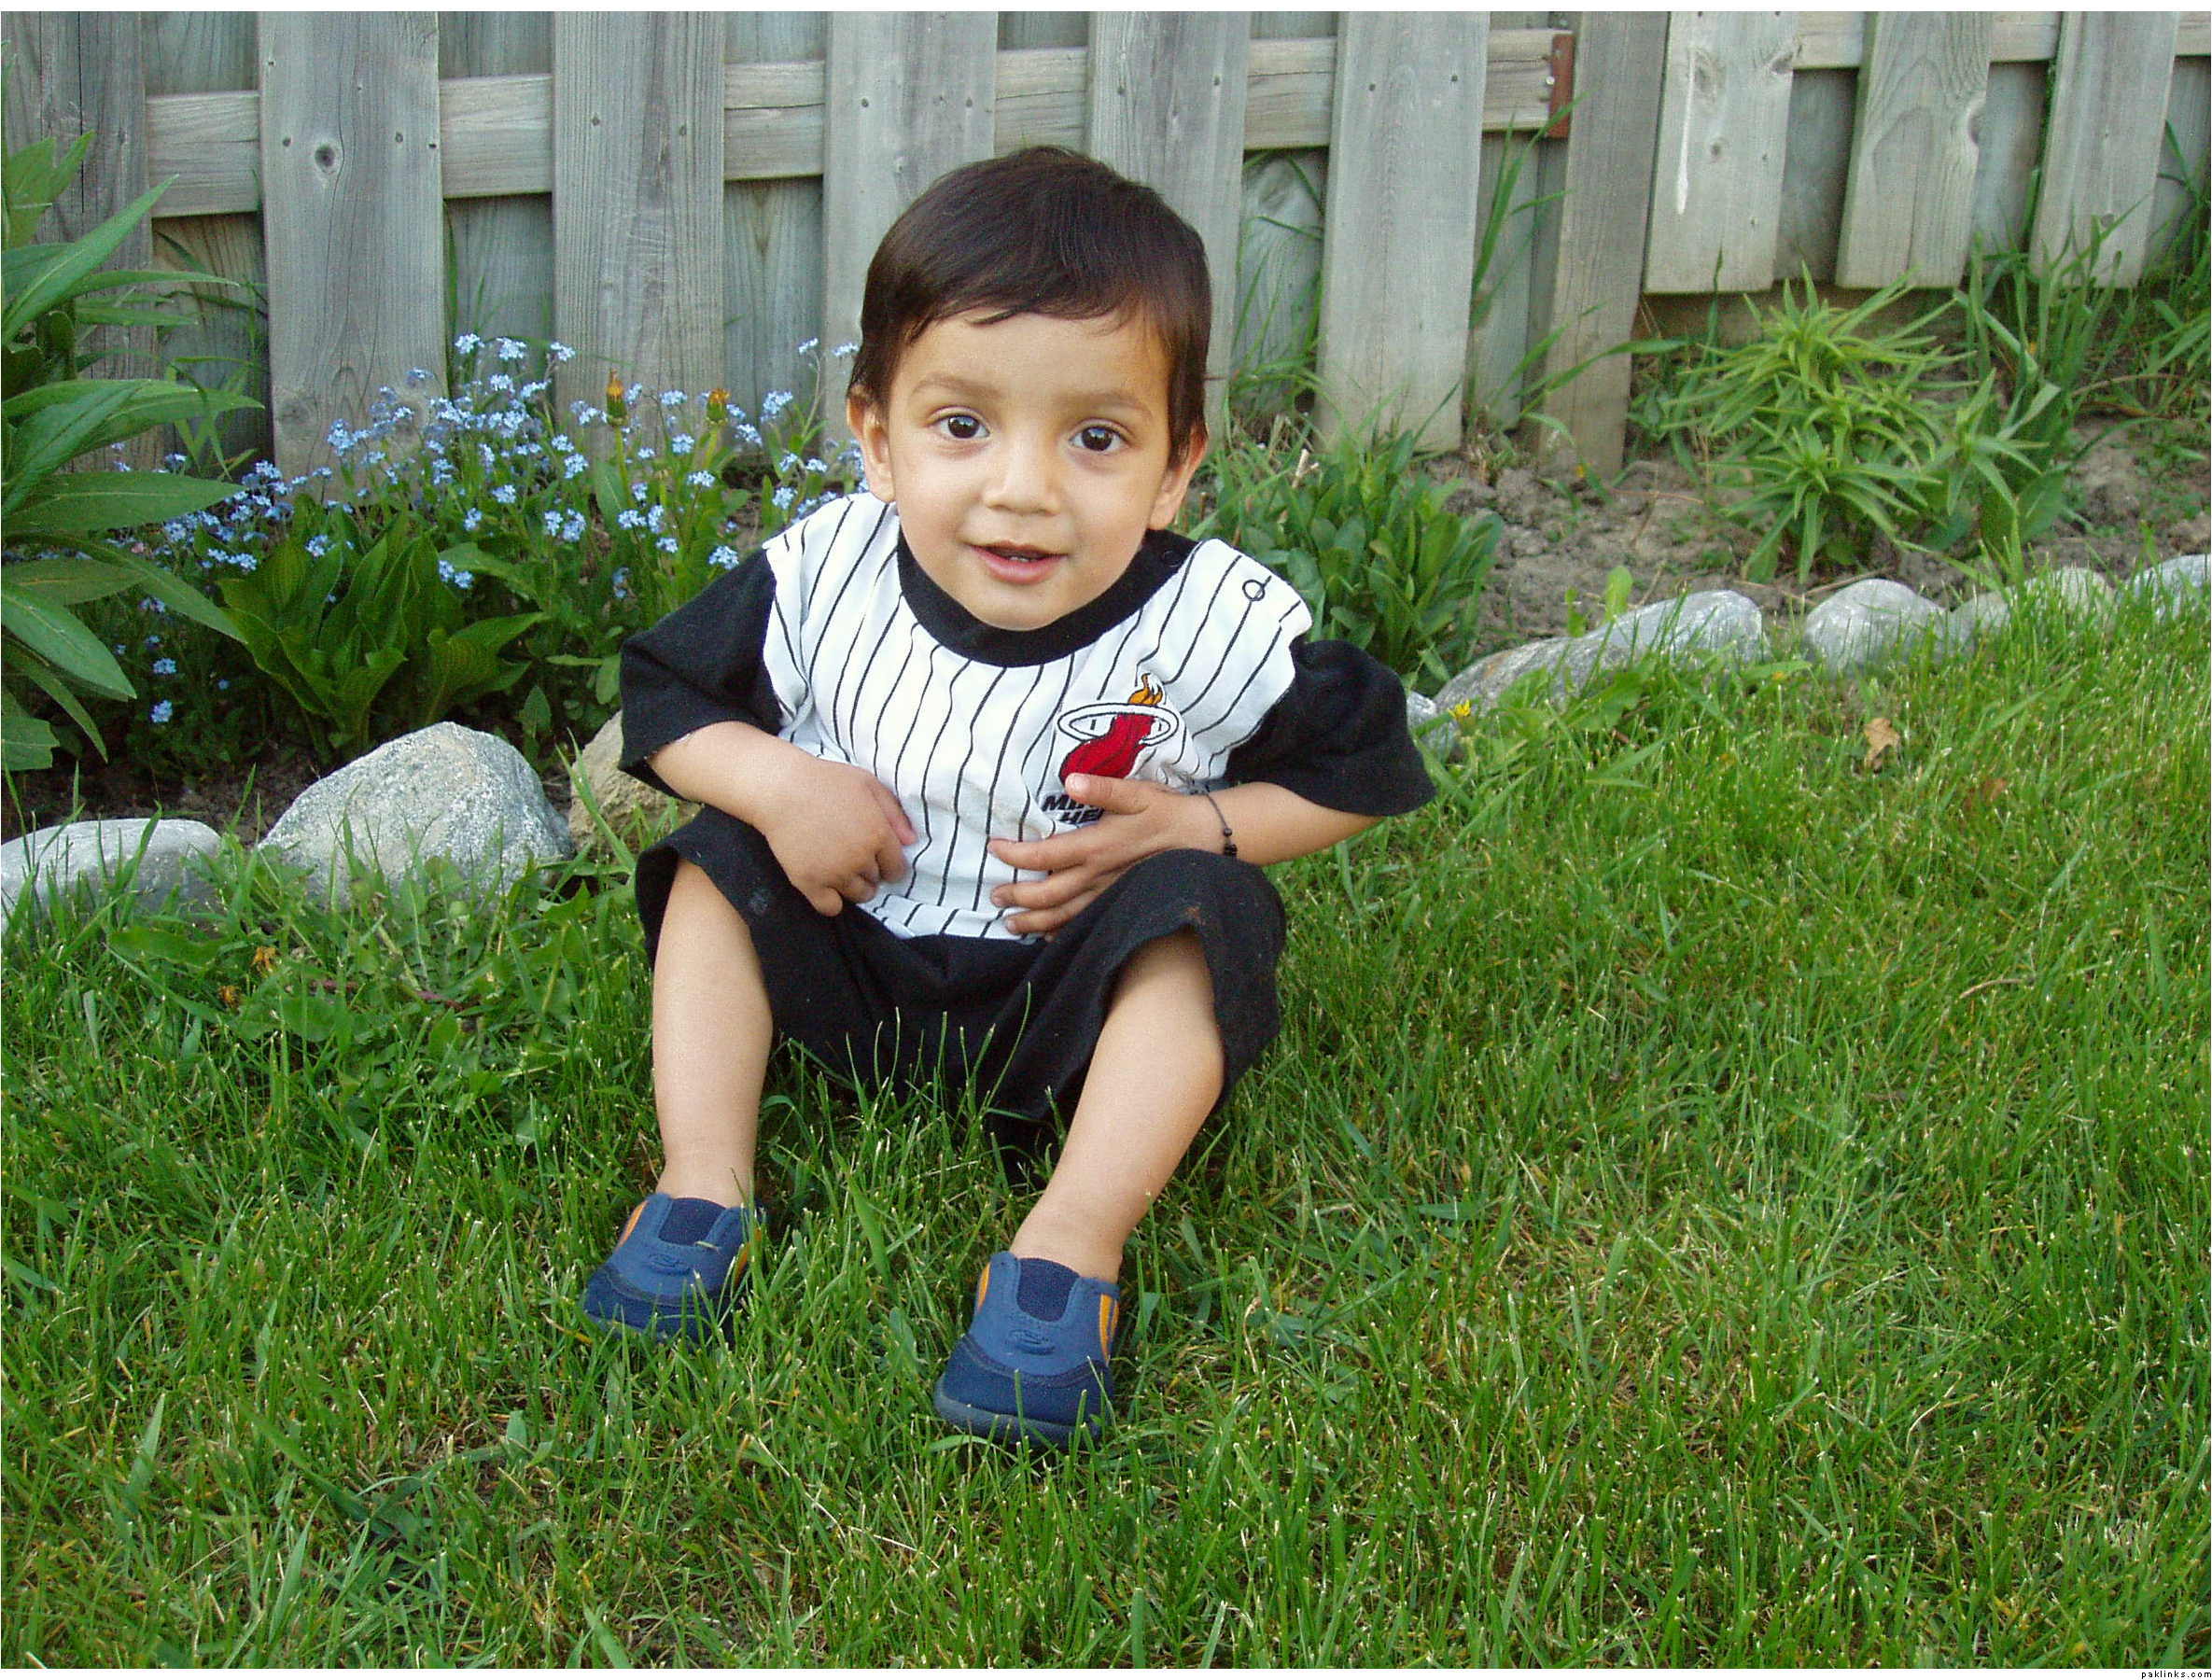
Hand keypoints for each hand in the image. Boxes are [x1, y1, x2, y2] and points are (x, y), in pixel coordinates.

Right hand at [745, 750, 915, 916]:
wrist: (781, 788)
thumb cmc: (826, 781)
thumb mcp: (868, 784)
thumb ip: (894, 813)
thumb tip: (911, 842)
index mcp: (878, 835)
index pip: (897, 869)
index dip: (891, 865)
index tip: (879, 858)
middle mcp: (860, 859)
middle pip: (876, 881)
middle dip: (871, 871)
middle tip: (854, 856)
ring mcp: (834, 873)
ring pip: (859, 896)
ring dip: (855, 886)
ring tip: (842, 869)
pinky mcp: (809, 883)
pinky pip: (831, 908)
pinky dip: (832, 901)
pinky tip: (827, 886)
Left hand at [987, 774, 1215, 935]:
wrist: (1203, 838)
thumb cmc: (1167, 811)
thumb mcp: (1139, 792)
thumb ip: (1104, 788)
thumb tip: (1072, 781)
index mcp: (1097, 846)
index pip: (1045, 854)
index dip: (1015, 854)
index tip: (995, 847)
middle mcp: (1099, 876)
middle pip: (1048, 895)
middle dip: (1018, 897)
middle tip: (994, 896)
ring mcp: (1110, 894)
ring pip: (1065, 917)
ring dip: (1035, 923)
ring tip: (1011, 925)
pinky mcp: (1121, 903)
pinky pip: (1088, 924)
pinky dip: (1064, 934)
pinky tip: (1049, 938)